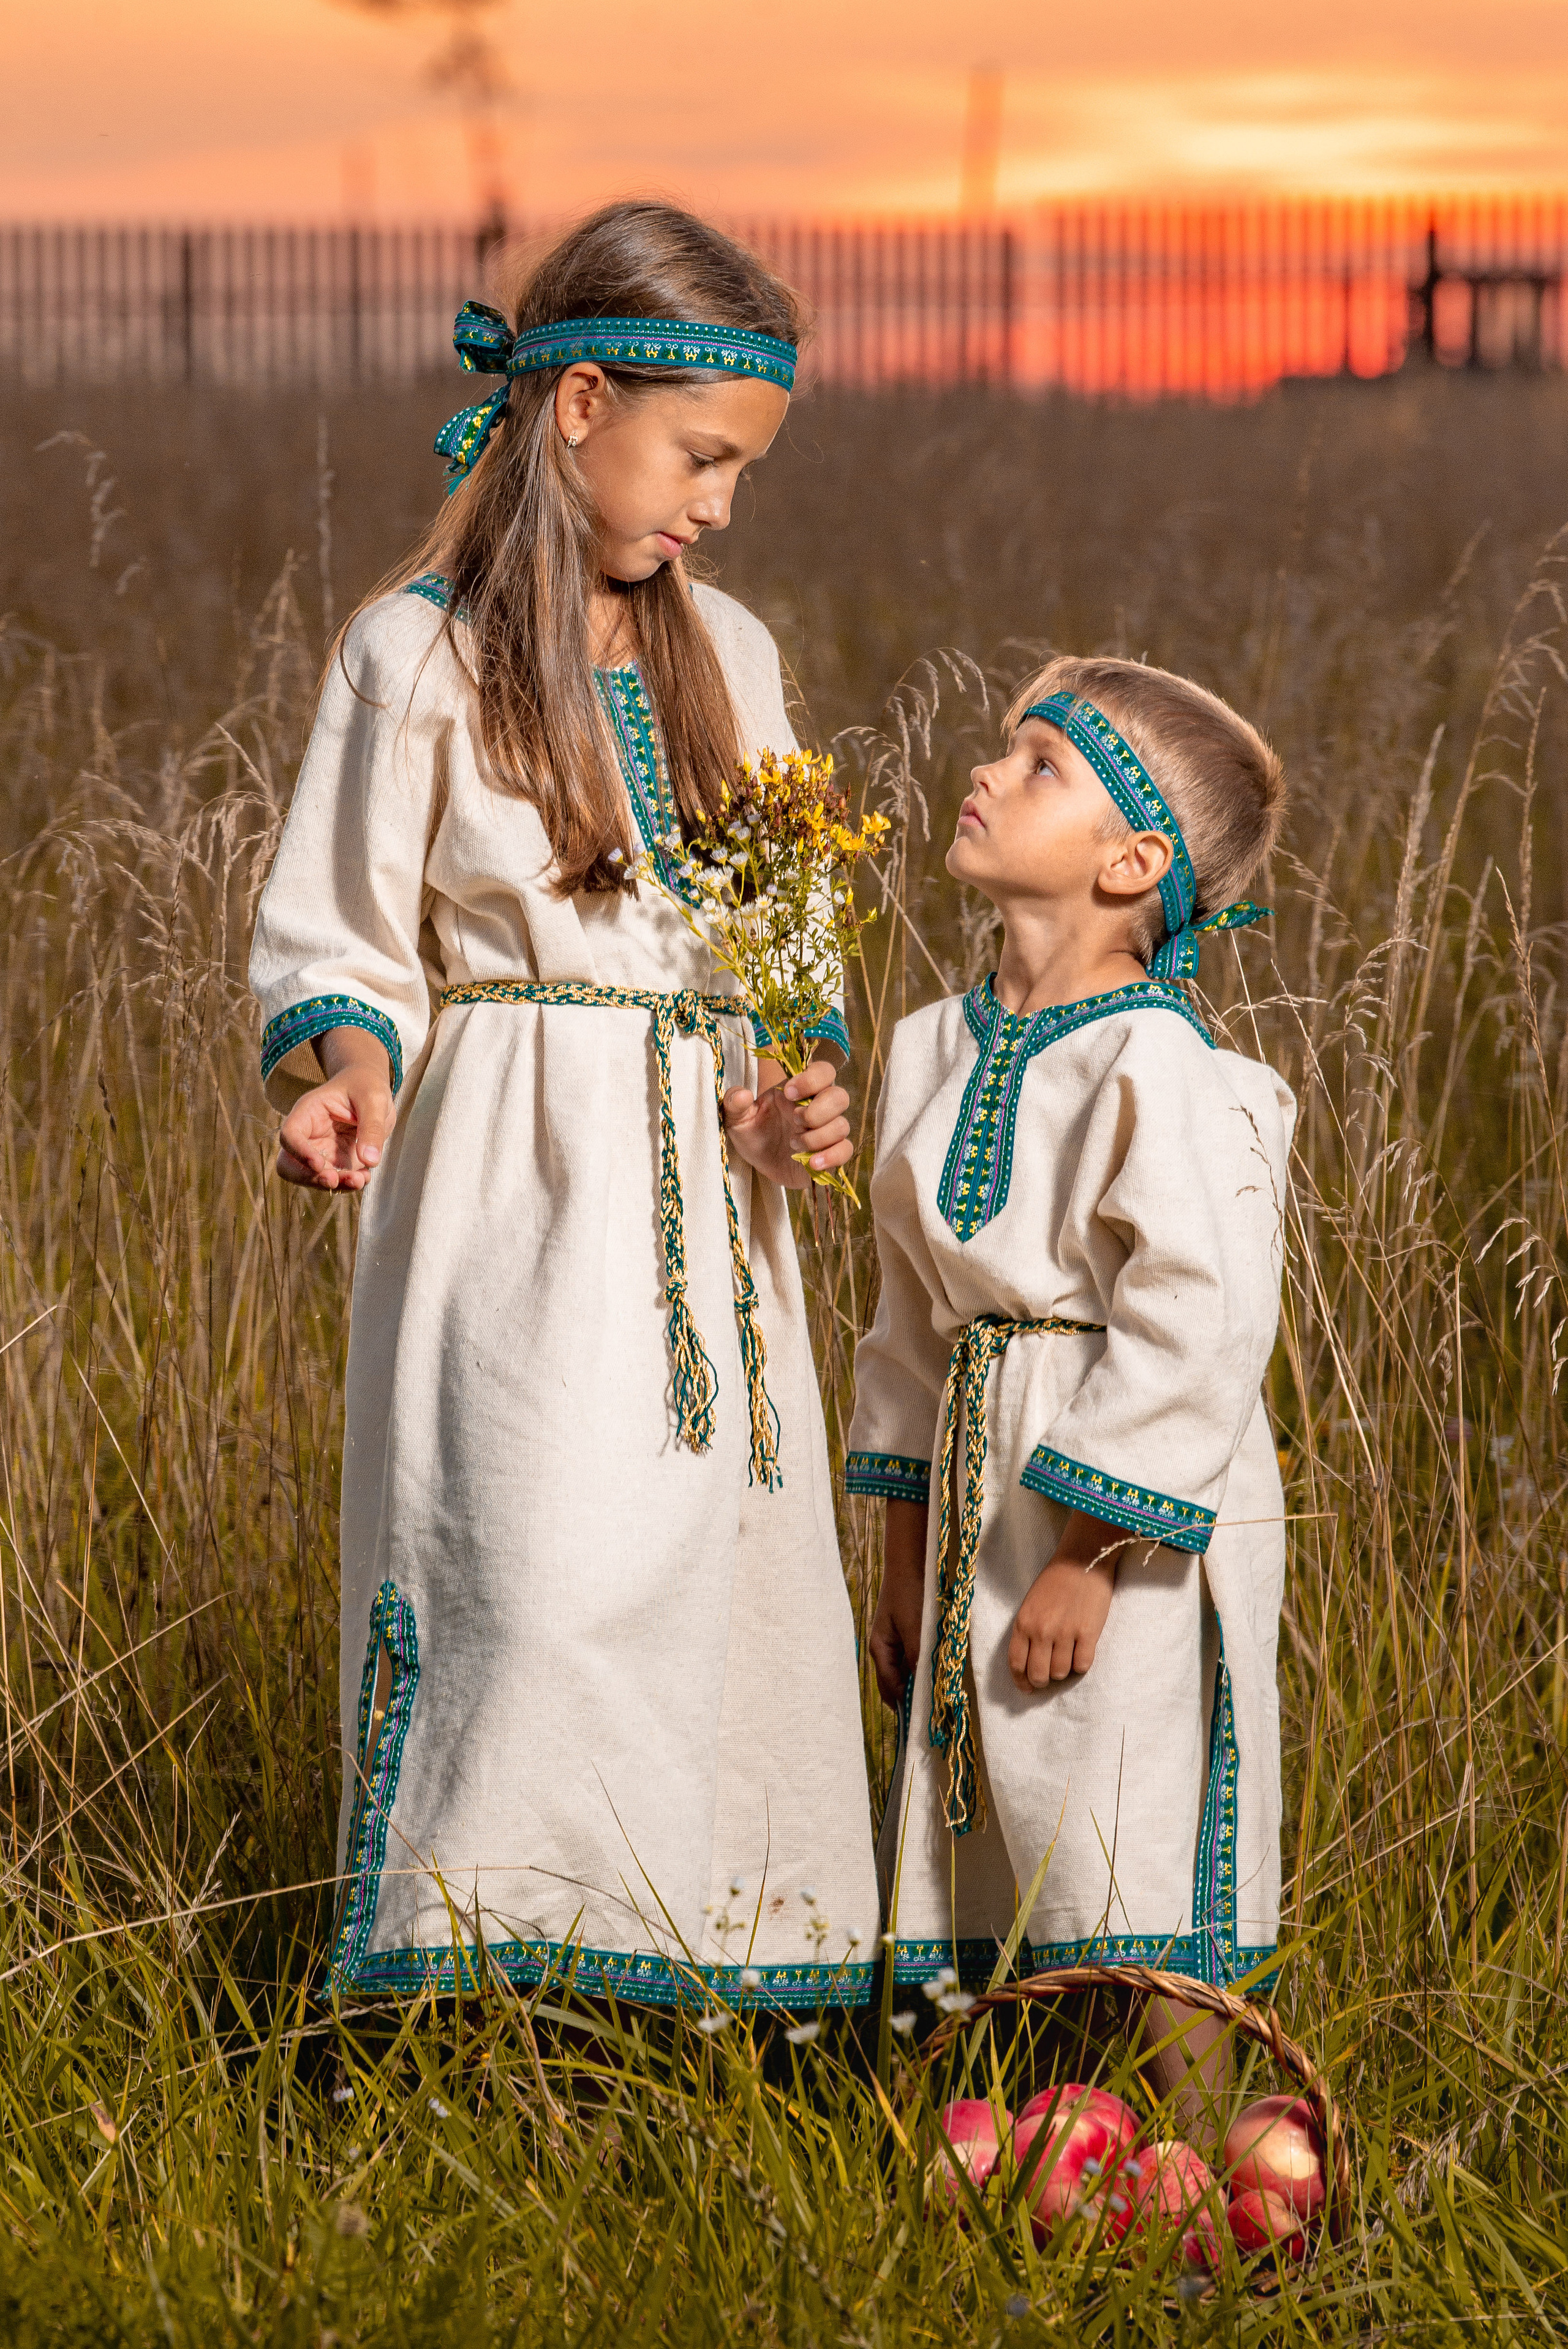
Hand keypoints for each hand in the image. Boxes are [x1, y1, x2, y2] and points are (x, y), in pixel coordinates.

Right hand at [275, 1028, 395, 1191]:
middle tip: (334, 1181)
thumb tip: (370, 1161)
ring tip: (359, 1180)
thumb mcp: (373, 1099)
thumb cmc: (366, 1086)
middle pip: (290, 1164)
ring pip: (312, 1177)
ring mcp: (321, 1151)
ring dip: (333, 1185)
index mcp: (308, 1112)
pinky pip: (335, 1180)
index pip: (290, 1135)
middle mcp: (309, 1135)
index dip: (299, 1152)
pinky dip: (347, 1184)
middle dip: (309, 1177)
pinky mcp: (336, 1162)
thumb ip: (372, 1127)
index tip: (319, 1165)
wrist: (370, 1090)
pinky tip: (364, 1177)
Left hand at [722, 1056, 852, 1189]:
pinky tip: (812, 1163)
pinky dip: (831, 1156)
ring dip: (818, 1136)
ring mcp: (827, 1131)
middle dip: (817, 1111)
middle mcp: (819, 1107)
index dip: (812, 1079)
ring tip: (794, 1144)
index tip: (789, 1093)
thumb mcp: (737, 1118)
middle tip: (794, 1121)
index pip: (824, 1071)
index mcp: (801, 1090)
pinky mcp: (831, 1154)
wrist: (760, 1163)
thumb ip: (735, 1104)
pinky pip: (845, 1151)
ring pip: (842, 1126)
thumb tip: (743, 1095)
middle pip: (839, 1097)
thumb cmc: (754, 1133)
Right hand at [868, 1500, 927, 1707]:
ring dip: (923, 1684)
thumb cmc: (909, 1591)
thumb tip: (926, 1687)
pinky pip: (917, 1659)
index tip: (925, 1722)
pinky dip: (927, 1668)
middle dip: (914, 1699)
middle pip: (897, 1685)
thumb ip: (918, 1656)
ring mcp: (897, 1642)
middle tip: (937, 1715)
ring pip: (909, 1673)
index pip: (891, 1690)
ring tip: (943, 1698)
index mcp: (881, 1650)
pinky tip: (943, 1671)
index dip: (906, 1707)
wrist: (911, 1560)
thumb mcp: (915, 1626)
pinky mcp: (909, 1634)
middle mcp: (886, 1650)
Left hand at [1007, 1510, 1127, 1690]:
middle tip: (1050, 1675)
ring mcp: (1065, 1633)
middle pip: (1038, 1674)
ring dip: (1064, 1670)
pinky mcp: (1088, 1633)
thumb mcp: (1031, 1604)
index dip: (1021, 1681)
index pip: (1016, 1663)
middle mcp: (1041, 1631)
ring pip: (1061, 1673)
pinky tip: (1082, 1652)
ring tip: (1068, 1656)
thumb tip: (1030, 1660)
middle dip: (1043, 1680)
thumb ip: (1028, 1630)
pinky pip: (1083, 1665)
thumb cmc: (1055, 1580)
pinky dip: (1082, 1664)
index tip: (1027, 1688)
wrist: (1083, 1560)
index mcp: (1023, 1622)